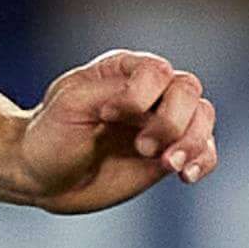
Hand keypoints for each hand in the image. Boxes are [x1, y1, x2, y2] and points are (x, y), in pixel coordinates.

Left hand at [10, 49, 215, 214]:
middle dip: (170, 122)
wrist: (43, 176)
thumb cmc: (50, 135)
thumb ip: (111, 92)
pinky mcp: (168, 154)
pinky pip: (205, 151)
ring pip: (203, 118)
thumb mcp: (70, 105)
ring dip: (192, 142)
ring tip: (167, 164)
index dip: (139, 96)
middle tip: (142, 147)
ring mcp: (161, 123)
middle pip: (189, 91)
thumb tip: (148, 101)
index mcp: (123, 70)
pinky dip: (203, 161)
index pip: (156, 71)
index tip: (106, 116)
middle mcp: (149, 92)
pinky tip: (184, 176)